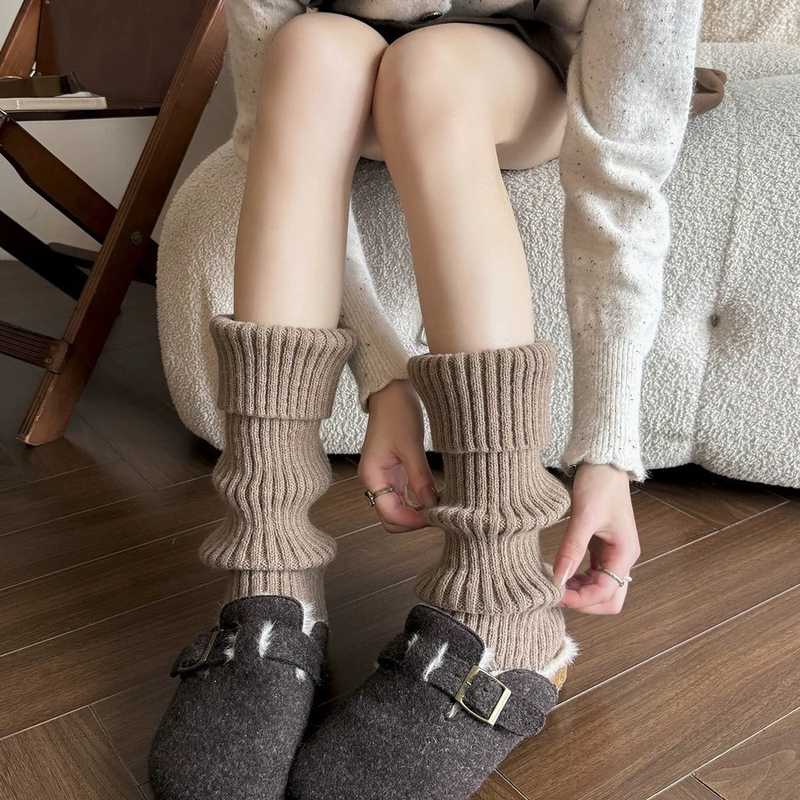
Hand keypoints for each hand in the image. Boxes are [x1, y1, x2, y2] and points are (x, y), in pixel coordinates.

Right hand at [358, 380, 437, 531]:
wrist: (391, 392)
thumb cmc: (397, 413)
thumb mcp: (411, 446)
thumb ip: (420, 478)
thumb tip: (432, 506)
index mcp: (372, 475)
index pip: (390, 514)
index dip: (413, 521)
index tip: (435, 517)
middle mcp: (375, 480)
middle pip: (391, 518)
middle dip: (413, 522)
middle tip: (439, 515)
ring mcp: (385, 478)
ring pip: (398, 510)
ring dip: (416, 514)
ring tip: (440, 507)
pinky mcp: (395, 473)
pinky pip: (404, 498)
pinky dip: (418, 502)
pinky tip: (434, 497)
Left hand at [552, 462, 639, 614]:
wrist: (604, 462)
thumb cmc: (599, 484)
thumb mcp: (584, 516)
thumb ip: (572, 548)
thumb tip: (558, 579)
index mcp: (624, 553)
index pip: (606, 593)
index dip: (581, 600)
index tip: (555, 594)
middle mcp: (622, 558)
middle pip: (609, 598)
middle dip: (584, 602)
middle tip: (555, 594)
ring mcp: (612, 553)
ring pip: (599, 588)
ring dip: (579, 592)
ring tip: (552, 583)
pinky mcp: (600, 547)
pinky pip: (591, 574)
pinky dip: (576, 579)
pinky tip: (558, 572)